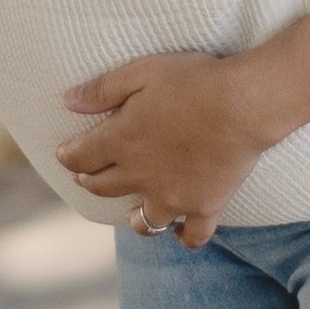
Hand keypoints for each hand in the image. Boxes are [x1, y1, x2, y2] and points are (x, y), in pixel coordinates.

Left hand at [59, 46, 288, 244]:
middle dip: (90, 181)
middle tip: (88, 177)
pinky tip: (181, 233)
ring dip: (133, 218)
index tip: (66, 155)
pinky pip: (193, 236)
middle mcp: (141, 176)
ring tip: (131, 214)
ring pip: (144, 222)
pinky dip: (185, 237)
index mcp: (121, 141)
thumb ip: (102, 89)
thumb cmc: (194, 81)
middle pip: (103, 187)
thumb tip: (68, 100)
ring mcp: (173, 197)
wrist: (244, 104)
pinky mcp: (205, 207)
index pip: (80, 158)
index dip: (69, 157)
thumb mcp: (142, 72)